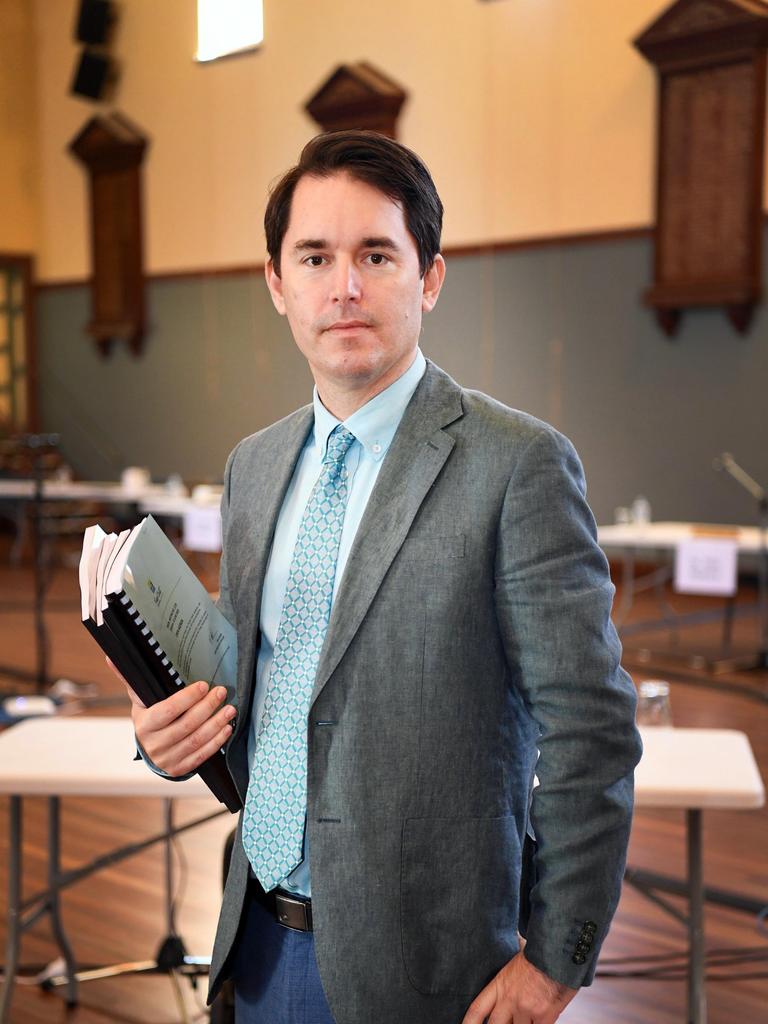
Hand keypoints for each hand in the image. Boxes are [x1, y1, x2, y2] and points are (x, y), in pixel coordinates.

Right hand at [106, 657, 235, 776]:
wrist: (149, 750)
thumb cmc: (149, 718)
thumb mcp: (140, 700)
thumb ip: (131, 679)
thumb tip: (112, 657)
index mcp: (144, 725)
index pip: (168, 711)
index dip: (187, 698)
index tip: (204, 685)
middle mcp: (154, 744)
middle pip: (186, 725)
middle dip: (207, 707)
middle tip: (221, 692)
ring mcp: (167, 759)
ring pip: (197, 740)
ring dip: (216, 724)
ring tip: (230, 709)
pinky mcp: (180, 769)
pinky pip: (202, 755)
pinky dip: (217, 741)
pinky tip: (227, 728)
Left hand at [461, 952, 577, 1023]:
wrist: (556, 953)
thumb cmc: (537, 957)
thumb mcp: (512, 969)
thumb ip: (505, 988)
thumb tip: (504, 1005)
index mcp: (499, 985)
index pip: (477, 1009)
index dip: (469, 1023)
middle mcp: (509, 999)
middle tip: (502, 1022)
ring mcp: (526, 1009)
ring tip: (527, 1014)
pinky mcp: (544, 1016)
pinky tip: (539, 1020)